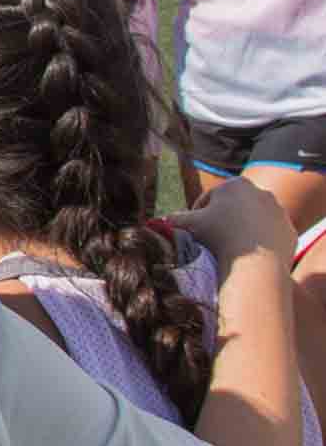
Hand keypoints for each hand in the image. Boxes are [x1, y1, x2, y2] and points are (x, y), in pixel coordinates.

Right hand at [176, 174, 294, 266]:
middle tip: (211, 240)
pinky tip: (248, 256)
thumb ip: (174, 220)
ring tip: (229, 249)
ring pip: (252, 221)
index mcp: (234, 185)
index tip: (193, 230)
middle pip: (233, 207)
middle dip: (222, 221)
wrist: (256, 260)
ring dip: (241, 231)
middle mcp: (260, 192)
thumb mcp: (190, 225)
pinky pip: (268, 235)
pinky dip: (258, 243)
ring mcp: (278, 210)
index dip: (197, 214)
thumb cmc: (219, 236)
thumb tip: (157, 221)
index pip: (209, 198)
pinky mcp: (288, 229)